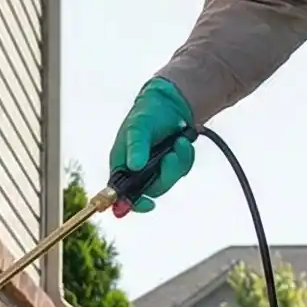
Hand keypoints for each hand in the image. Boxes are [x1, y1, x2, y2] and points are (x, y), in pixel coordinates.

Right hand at [107, 78, 195, 213]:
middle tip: (171, 156)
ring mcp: (154, 169)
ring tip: (180, 142)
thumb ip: (136, 146)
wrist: (170, 103)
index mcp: (121, 164)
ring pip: (168, 181)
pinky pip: (180, 171)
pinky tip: (183, 142)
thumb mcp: (138, 126)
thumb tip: (133, 165)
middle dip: (165, 175)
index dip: (130, 203)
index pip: (120, 193)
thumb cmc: (147, 113)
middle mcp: (136, 171)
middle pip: (150, 190)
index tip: (147, 204)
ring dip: (177, 163)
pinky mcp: (170, 165)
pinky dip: (185, 158)